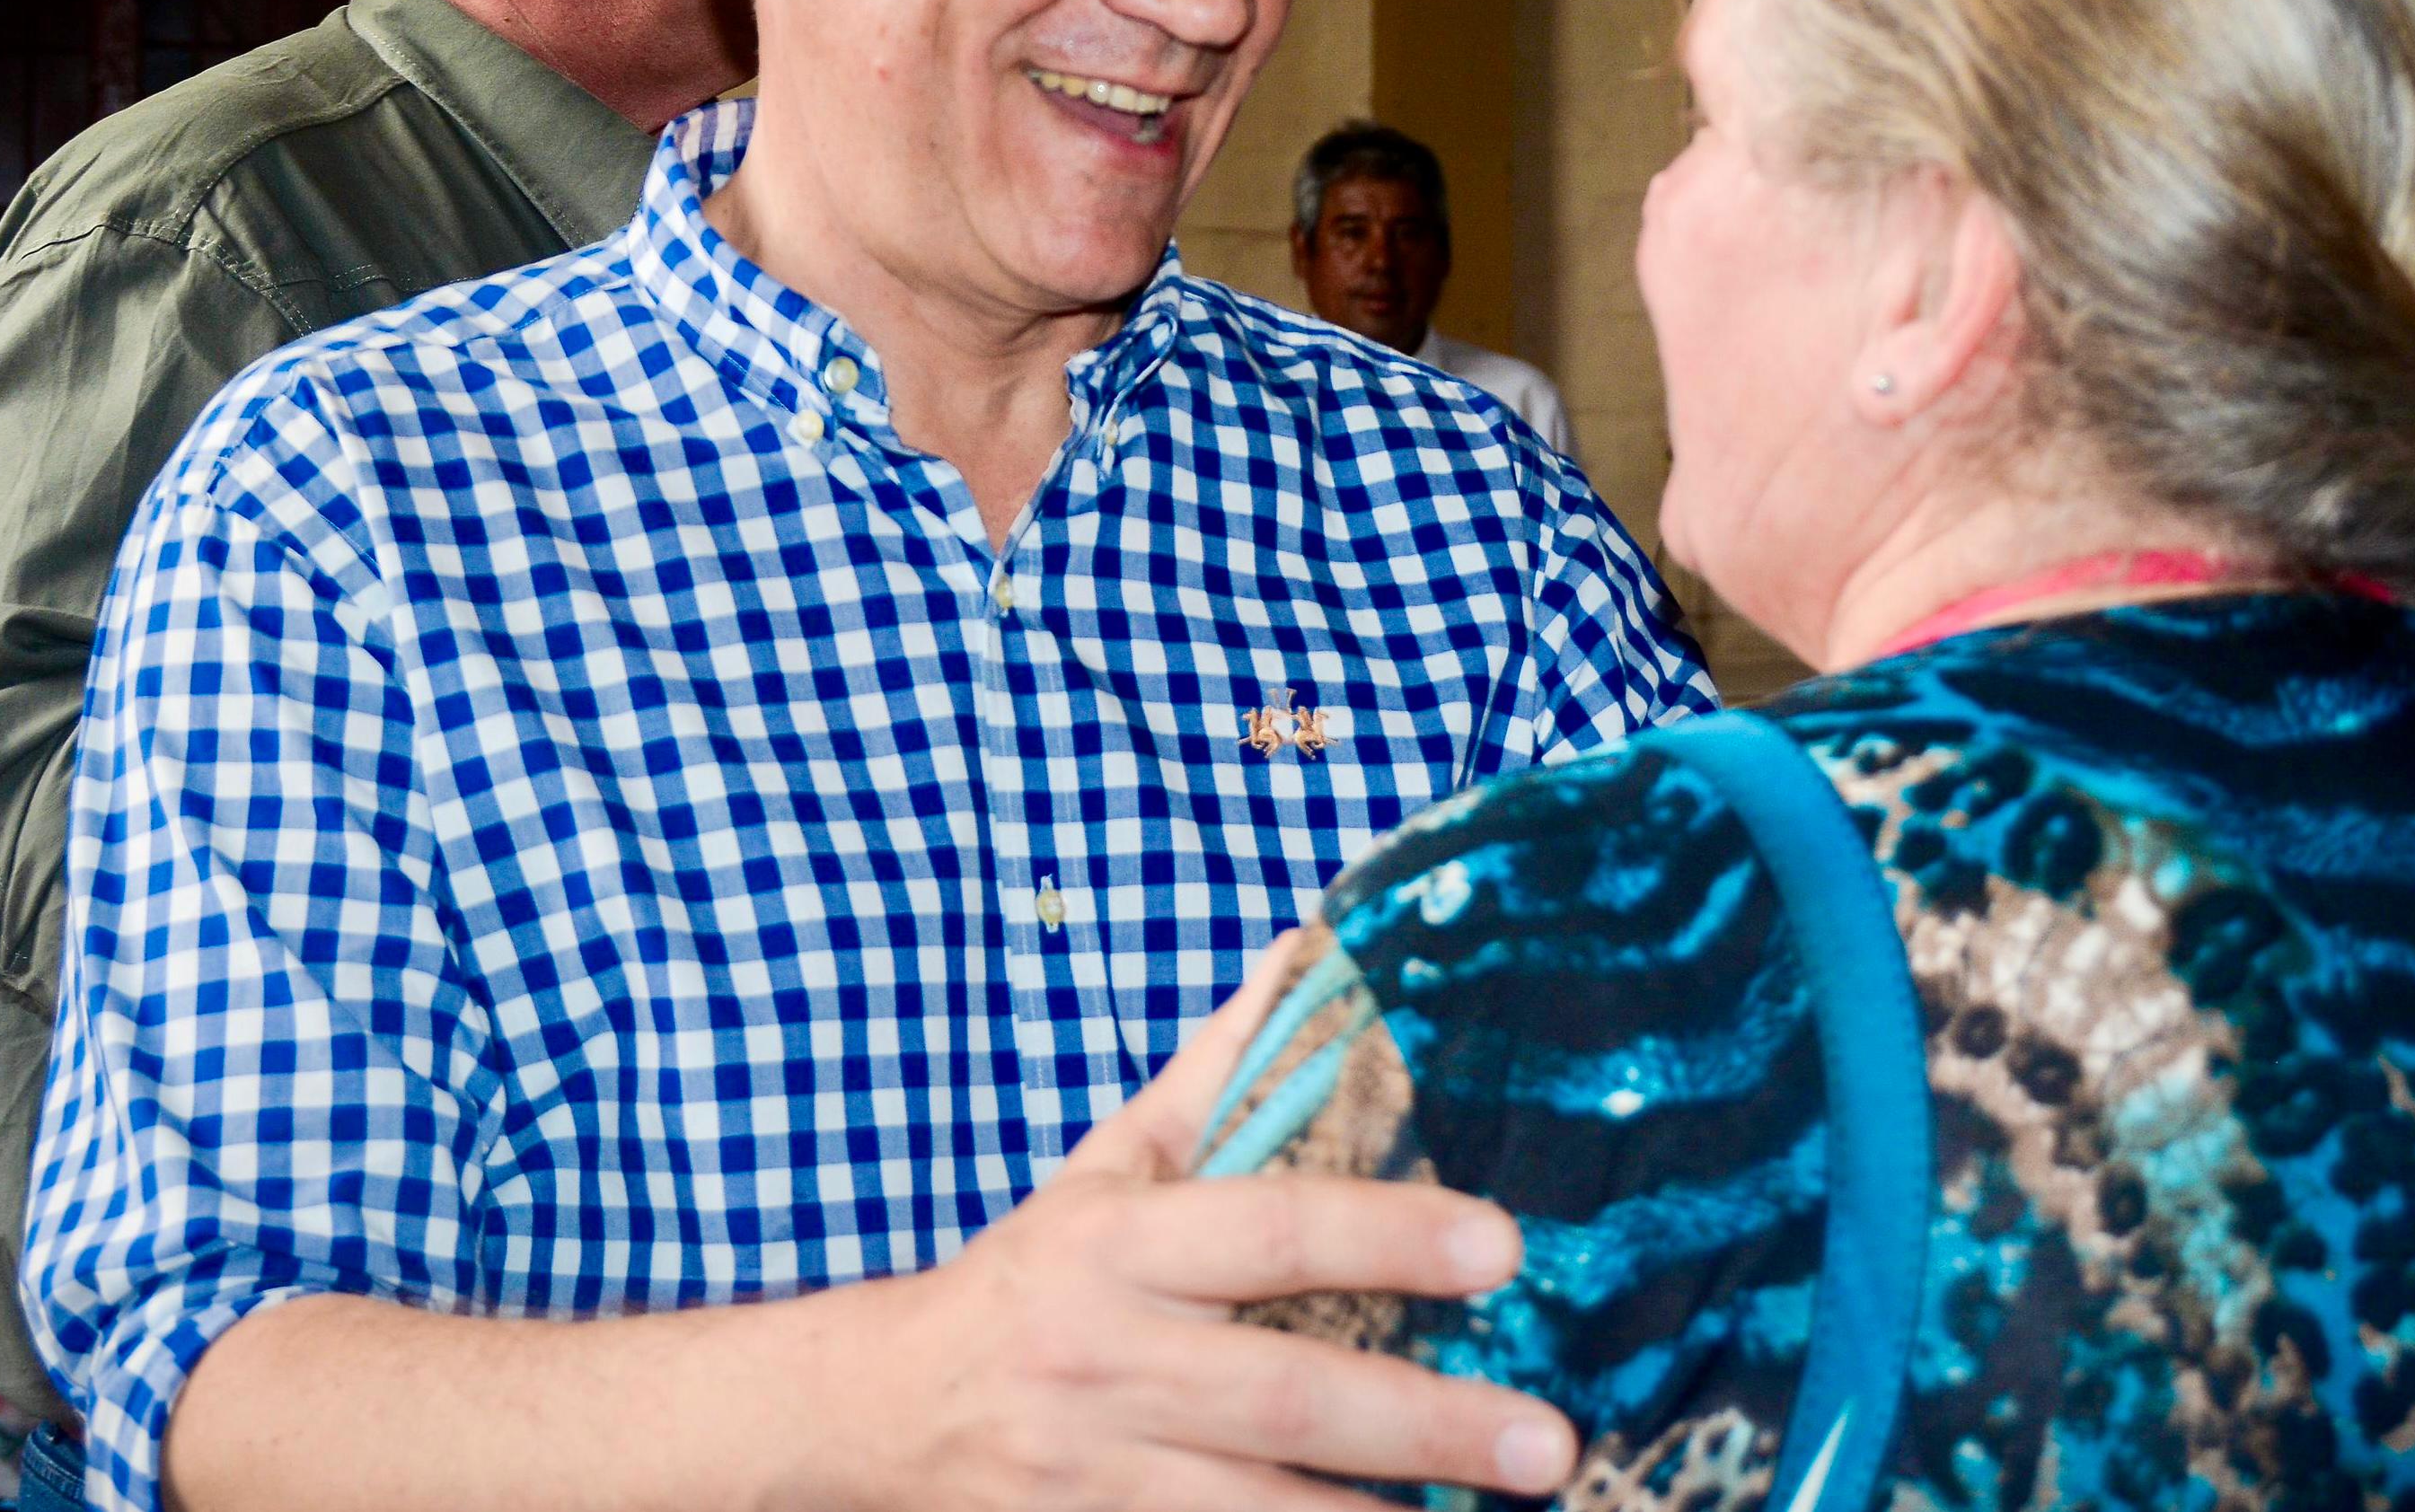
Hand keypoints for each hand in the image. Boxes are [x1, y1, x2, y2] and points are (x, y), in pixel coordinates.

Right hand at [780, 933, 1578, 1511]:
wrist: (866, 1414)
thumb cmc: (1028, 1278)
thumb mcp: (1108, 1169)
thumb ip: (1219, 1080)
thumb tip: (1312, 953)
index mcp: (1118, 1243)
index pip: (1271, 1229)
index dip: (1389, 1233)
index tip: (1501, 1247)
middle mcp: (1106, 1358)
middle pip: (1283, 1397)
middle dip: (1425, 1423)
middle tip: (1548, 1443)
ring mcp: (1093, 1475)